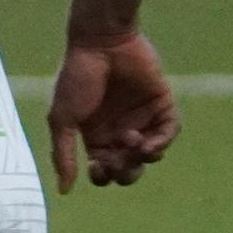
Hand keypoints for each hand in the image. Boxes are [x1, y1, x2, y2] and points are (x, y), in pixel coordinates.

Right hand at [48, 31, 178, 190]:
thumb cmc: (77, 77)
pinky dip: (162, 142)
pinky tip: (149, 142)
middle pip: (129, 168)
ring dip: (143, 157)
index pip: (104, 170)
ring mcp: (142, 117)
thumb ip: (63, 155)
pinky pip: (169, 132)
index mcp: (96, 136)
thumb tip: (64, 191)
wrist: (100, 41)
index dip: (102, 176)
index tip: (96, 167)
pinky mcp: (161, 103)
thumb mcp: (62, 118)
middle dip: (126, 173)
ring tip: (133, 142)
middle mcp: (119, 130)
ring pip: (151, 154)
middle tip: (119, 162)